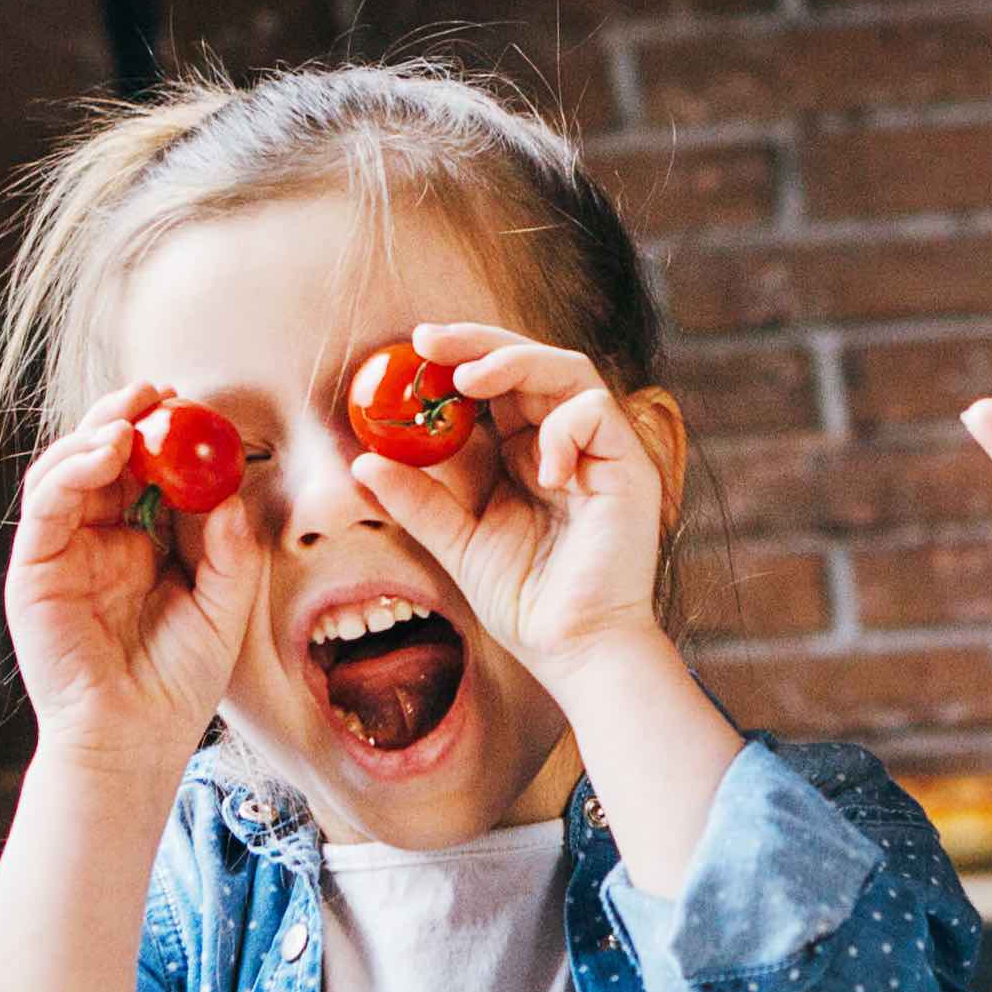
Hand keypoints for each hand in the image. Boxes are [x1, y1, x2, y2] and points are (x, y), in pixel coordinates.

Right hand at [4, 383, 266, 778]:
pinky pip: (46, 504)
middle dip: (128, 418)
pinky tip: (104, 452)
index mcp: (142, 544)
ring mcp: (63, 551)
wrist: (135, 738)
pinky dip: (71, 470)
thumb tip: (229, 493)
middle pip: (103, 460)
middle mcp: (98, 539)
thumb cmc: (179, 681)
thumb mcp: (224, 606)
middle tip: (160, 393)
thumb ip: (229, 550)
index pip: (148, 473)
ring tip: (132, 416)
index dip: (167, 437)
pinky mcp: (35, 568)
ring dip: (96, 434)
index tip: (196, 407)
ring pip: (67, 470)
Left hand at [352, 325, 678, 684]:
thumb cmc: (525, 600)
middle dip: (478, 343)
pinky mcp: (629, 469)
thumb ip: (417, 500)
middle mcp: (563, 443)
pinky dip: (564, 426)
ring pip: (568, 371)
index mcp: (524, 453)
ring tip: (469, 380)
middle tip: (427, 342)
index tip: (409, 352)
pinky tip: (540, 469)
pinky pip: (598, 413)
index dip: (455, 361)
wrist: (573, 648)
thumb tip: (362, 463)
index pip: (493, 386)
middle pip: (530, 363)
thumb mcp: (455, 541)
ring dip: (516, 362)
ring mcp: (598, 453)